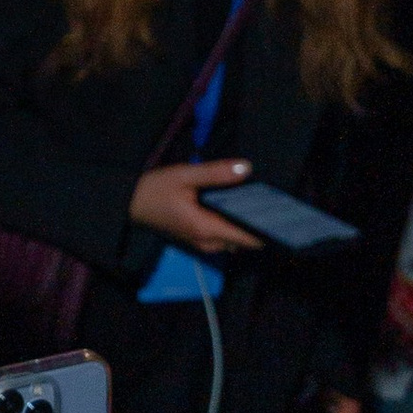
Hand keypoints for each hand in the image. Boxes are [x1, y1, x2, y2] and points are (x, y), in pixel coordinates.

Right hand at [128, 158, 260, 252]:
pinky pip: (224, 237)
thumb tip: (246, 168)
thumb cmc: (155, 189)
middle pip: (245, 241)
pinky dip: (233, 226)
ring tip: (257, 203)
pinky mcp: (197, 239)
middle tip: (273, 203)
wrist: (129, 203)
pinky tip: (235, 207)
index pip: (249, 238)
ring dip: (245, 226)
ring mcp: (202, 243)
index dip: (268, 229)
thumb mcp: (184, 175)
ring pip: (235, 240)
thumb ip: (215, 173)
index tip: (283, 215)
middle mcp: (208, 242)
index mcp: (207, 228)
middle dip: (258, 225)